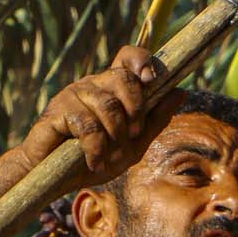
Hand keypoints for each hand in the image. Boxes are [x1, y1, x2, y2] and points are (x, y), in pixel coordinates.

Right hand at [18, 46, 179, 187]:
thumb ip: (155, 120)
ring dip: (115, 135)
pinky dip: (96, 149)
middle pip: (122, 78)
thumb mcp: (133, 145)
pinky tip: (94, 162)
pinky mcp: (56, 111)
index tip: (151, 79)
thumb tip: (181, 92)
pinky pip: (87, 125)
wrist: (56, 179)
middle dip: (135, 109)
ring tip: (109, 157)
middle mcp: (93, 85)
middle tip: (133, 135)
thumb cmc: (95, 158)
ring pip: (107, 105)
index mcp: (112, 88)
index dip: (142, 60)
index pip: (127, 57)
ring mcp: (73, 95)